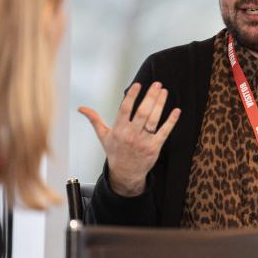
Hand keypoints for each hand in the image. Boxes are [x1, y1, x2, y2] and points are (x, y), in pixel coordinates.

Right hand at [78, 82, 179, 196]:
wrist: (125, 174)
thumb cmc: (115, 153)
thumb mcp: (103, 136)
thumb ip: (95, 120)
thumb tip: (81, 108)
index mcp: (119, 130)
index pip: (125, 109)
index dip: (132, 96)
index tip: (138, 85)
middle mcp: (131, 135)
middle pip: (142, 112)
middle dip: (150, 97)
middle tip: (157, 84)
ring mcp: (144, 141)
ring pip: (153, 120)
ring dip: (160, 105)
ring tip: (164, 92)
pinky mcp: (154, 147)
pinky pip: (164, 132)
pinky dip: (171, 121)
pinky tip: (176, 111)